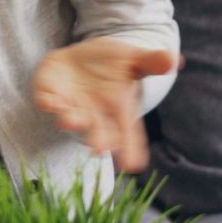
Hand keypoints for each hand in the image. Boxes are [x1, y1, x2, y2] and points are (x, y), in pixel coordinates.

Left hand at [30, 38, 181, 172]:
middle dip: (97, 139)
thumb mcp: (133, 60)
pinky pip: (46, 99)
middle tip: (99, 149)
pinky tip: (46, 102)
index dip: (130, 149)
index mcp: (118, 109)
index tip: (133, 166)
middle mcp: (94, 113)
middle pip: (97, 130)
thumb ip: (151, 62)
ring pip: (70, 117)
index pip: (128, 132)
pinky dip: (46, 101)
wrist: (81, 57)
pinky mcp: (48, 93)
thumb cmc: (113, 64)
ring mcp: (69, 105)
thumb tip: (175, 60)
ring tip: (69, 121)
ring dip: (70, 120)